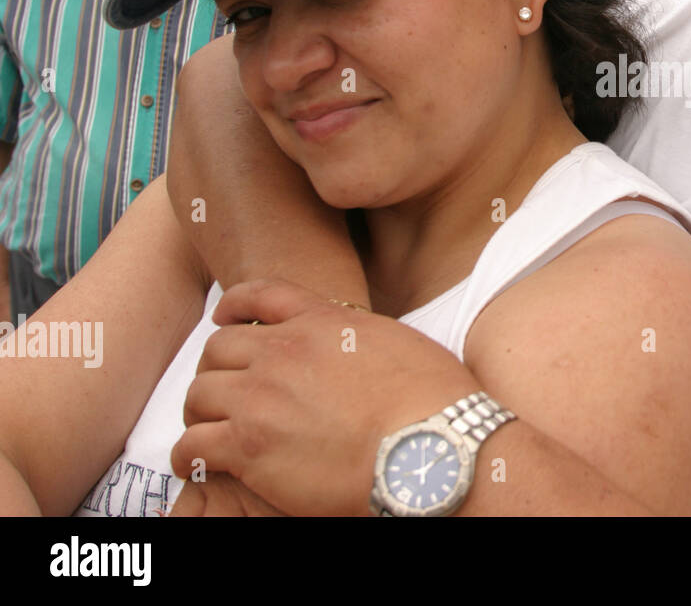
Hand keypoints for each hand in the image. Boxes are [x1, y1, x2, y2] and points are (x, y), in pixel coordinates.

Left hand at [171, 278, 479, 516]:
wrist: (430, 448)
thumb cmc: (434, 404)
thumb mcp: (402, 344)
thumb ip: (363, 337)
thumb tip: (361, 348)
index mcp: (325, 322)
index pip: (262, 295)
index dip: (234, 305)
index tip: (224, 317)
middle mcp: (285, 351)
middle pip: (219, 347)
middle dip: (216, 369)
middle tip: (223, 393)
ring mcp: (262, 397)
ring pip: (199, 393)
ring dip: (199, 412)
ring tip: (206, 431)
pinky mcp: (249, 446)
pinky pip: (192, 444)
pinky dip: (187, 455)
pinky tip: (196, 463)